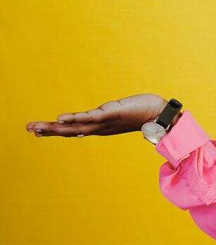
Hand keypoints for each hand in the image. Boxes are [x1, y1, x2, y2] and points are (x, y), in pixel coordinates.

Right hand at [25, 93, 167, 137]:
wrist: (159, 114)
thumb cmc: (141, 113)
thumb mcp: (119, 116)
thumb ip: (107, 117)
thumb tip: (99, 118)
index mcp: (100, 127)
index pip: (73, 130)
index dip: (55, 131)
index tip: (37, 131)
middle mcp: (99, 127)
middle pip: (69, 130)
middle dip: (48, 130)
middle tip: (28, 128)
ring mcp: (103, 122)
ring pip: (74, 126)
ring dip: (54, 126)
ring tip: (36, 126)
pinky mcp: (110, 114)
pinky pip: (88, 117)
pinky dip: (73, 118)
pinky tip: (60, 118)